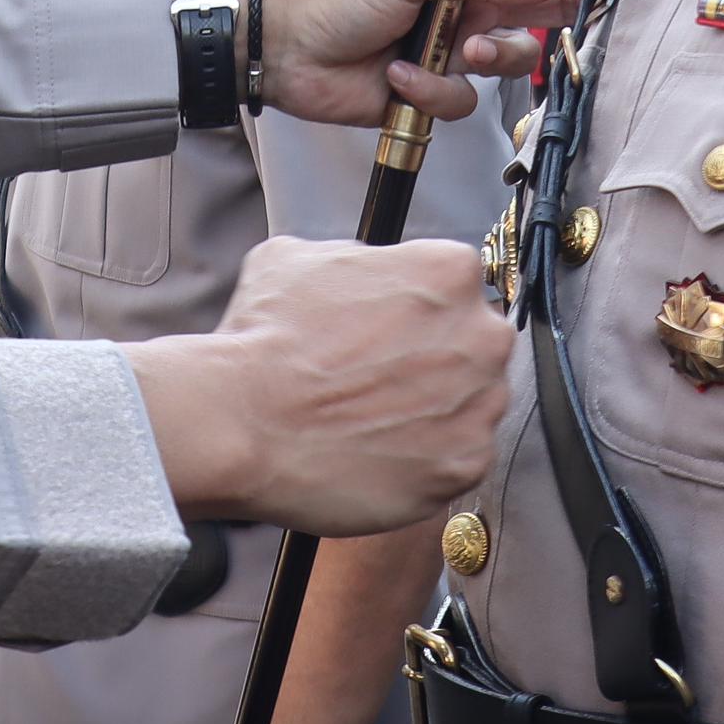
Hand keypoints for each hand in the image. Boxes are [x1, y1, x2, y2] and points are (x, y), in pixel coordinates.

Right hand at [126, 236, 511, 533]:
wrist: (242, 423)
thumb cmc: (266, 339)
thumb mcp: (299, 257)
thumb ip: (359, 260)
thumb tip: (368, 273)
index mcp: (449, 272)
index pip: (455, 285)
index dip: (417, 307)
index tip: (390, 329)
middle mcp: (480, 336)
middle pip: (476, 344)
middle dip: (438, 359)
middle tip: (382, 379)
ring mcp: (477, 406)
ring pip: (472, 404)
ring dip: (437, 411)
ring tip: (375, 421)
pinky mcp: (463, 466)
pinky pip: (458, 459)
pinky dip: (426, 460)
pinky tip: (379, 453)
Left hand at [257, 0, 601, 127]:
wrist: (284, 49)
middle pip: (535, 6)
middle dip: (555, 14)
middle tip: (578, 20)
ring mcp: (452, 46)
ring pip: (509, 60)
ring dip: (488, 57)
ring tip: (457, 49)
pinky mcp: (433, 90)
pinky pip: (465, 100)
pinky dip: (433, 91)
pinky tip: (398, 76)